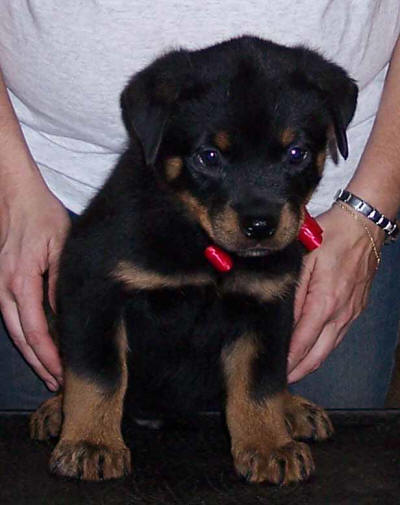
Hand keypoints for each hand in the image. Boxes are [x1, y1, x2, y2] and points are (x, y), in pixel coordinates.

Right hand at [0, 173, 69, 389]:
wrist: (17, 197)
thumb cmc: (42, 217)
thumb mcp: (60, 246)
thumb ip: (60, 282)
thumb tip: (64, 314)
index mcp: (22, 280)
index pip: (35, 329)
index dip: (48, 355)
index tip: (61, 373)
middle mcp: (6, 288)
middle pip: (21, 337)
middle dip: (39, 363)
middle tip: (56, 383)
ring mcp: (1, 286)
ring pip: (13, 330)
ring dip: (31, 353)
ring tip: (47, 373)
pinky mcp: (4, 283)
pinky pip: (11, 317)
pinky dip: (24, 336)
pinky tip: (36, 346)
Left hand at [287, 203, 383, 382]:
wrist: (363, 225)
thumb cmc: (331, 236)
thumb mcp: (304, 258)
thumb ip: (293, 291)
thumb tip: (283, 318)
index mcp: (325, 302)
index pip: (302, 343)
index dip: (288, 361)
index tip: (275, 373)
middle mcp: (340, 313)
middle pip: (318, 354)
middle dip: (299, 371)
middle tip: (281, 381)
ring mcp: (351, 312)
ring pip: (330, 349)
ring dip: (311, 363)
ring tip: (294, 372)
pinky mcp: (356, 308)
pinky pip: (339, 336)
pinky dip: (324, 349)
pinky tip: (312, 351)